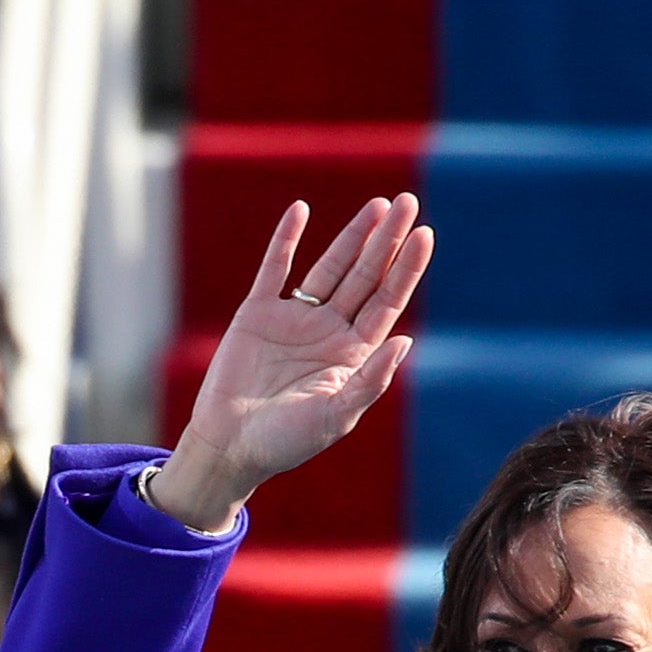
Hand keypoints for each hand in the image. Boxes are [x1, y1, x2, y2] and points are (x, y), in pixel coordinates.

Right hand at [146, 193, 433, 533]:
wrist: (228, 448)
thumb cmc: (284, 442)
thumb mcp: (335, 417)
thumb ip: (370, 381)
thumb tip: (406, 340)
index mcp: (352, 354)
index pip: (386, 302)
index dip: (405, 268)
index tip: (424, 234)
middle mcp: (329, 331)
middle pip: (365, 276)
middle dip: (387, 241)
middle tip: (408, 203)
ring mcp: (294, 320)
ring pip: (330, 268)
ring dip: (352, 236)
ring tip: (378, 206)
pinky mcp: (256, 315)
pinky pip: (274, 270)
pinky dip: (285, 240)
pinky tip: (300, 210)